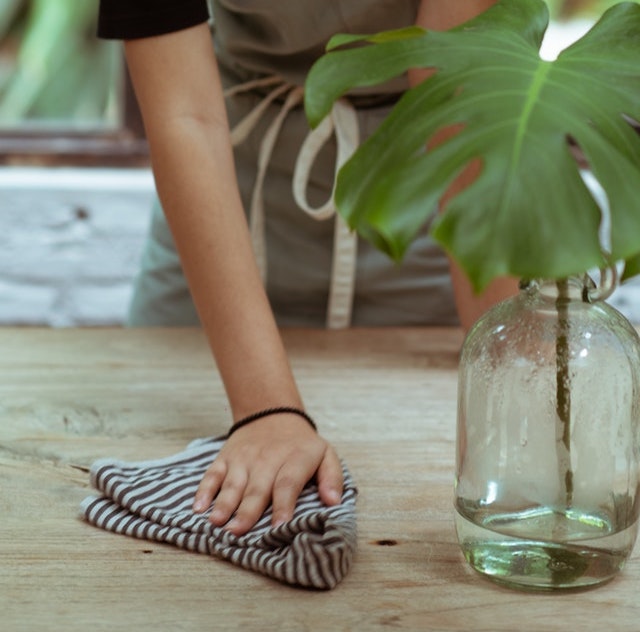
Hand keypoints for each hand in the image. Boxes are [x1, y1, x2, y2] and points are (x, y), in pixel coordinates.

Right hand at [192, 413, 343, 535]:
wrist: (273, 414)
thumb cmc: (301, 445)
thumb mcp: (326, 454)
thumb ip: (332, 478)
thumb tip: (333, 502)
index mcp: (295, 459)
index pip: (288, 483)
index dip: (283, 505)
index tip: (279, 527)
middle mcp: (267, 459)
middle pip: (257, 487)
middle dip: (247, 511)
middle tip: (238, 533)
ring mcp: (243, 459)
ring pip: (233, 483)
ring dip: (224, 503)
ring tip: (217, 523)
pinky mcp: (226, 458)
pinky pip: (212, 473)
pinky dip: (204, 490)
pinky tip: (198, 507)